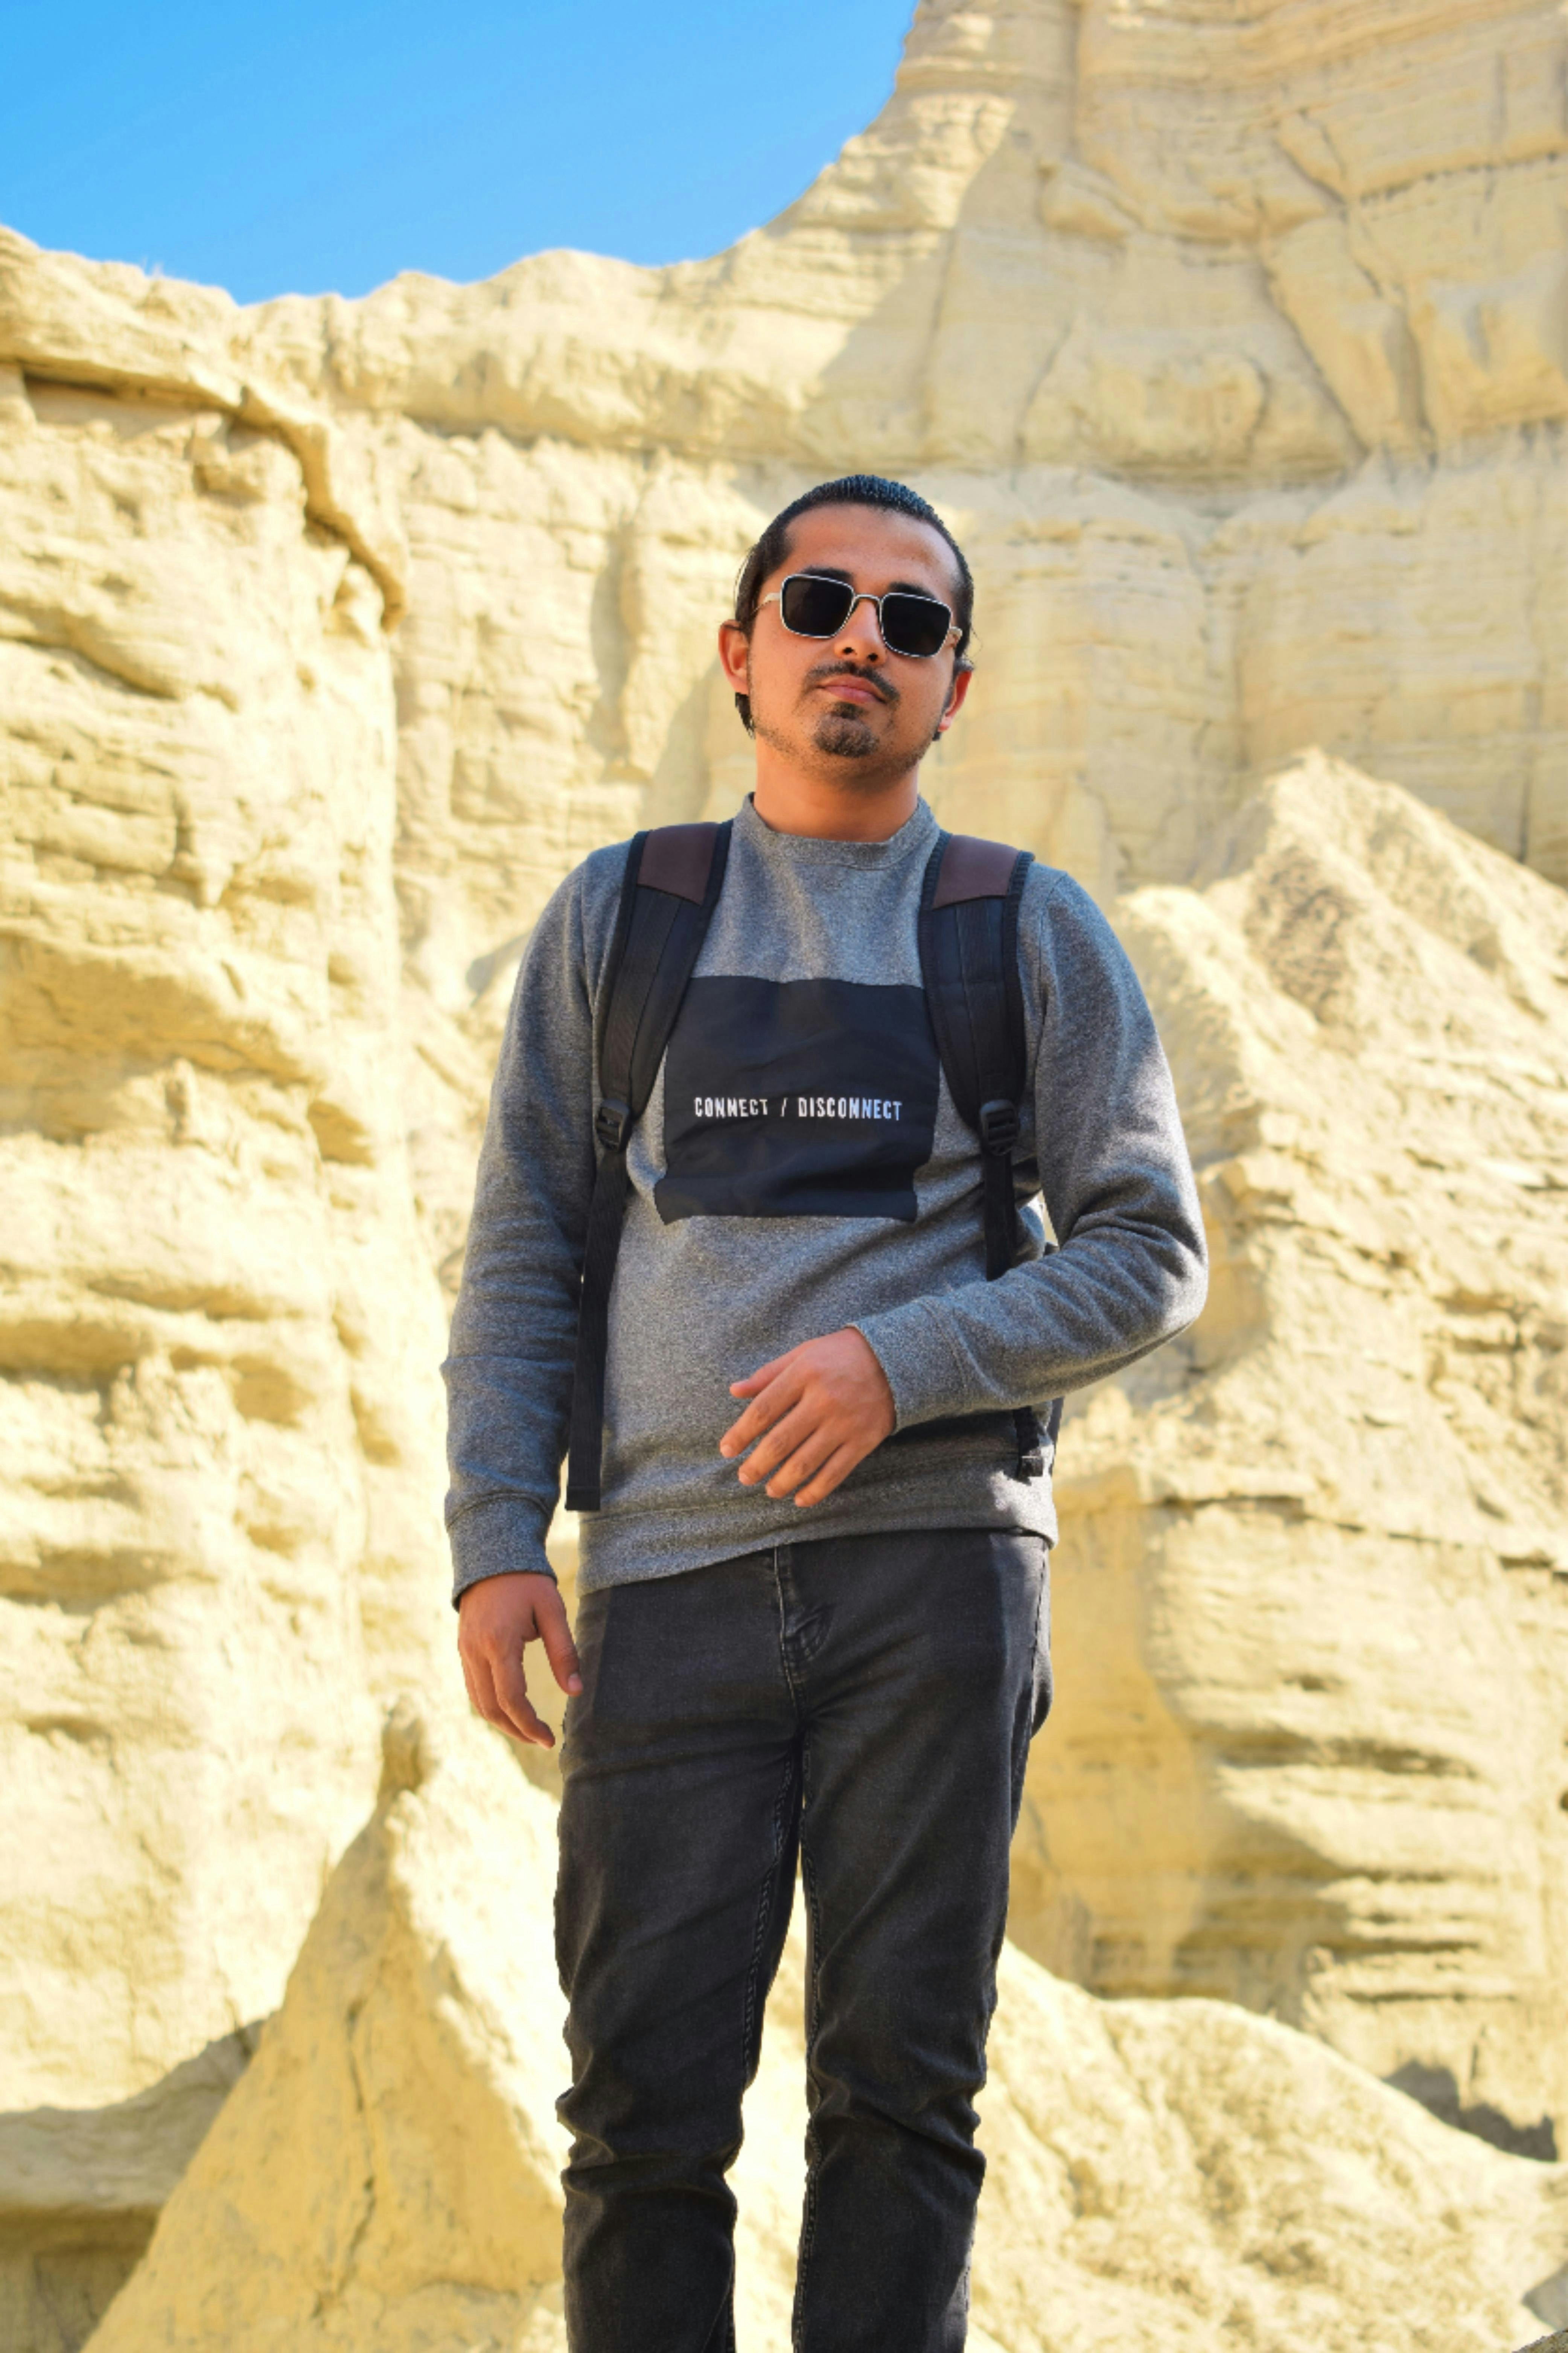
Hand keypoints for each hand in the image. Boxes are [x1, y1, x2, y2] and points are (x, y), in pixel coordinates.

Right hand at [457, 1571, 581, 1748]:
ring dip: (502, 1722)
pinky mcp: (463, 1649)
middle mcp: (476, 1651)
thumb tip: (576, 1691)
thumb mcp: (552, 1611)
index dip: (530, 1724)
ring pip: (478, 1702)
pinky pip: (473, 1687)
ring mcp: (465, 1651)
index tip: (550, 1739)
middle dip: (517, 1731)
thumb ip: (564, 1652)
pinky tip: (511, 1710)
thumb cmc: (527, 1582)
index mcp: (499, 1642)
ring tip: (528, 1731)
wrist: (492, 1556)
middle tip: (541, 1740)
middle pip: (491, 1708)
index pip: (511, 1699)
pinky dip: (491, 1705)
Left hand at [720, 1328, 895, 1507]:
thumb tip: (734, 1390)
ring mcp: (844, 1423)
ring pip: (805, 1463)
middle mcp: (823, 1400)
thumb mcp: (804, 1353)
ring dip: (782, 1482)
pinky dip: (815, 1491)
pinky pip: (835, 1473)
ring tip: (770, 1490)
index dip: (740, 1434)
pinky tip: (800, 1498)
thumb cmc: (841, 1354)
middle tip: (744, 1477)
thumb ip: (768, 1374)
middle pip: (780, 1441)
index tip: (726, 1451)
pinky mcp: (863, 1441)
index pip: (763, 1410)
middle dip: (757, 1465)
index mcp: (804, 1374)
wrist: (896, 1358)